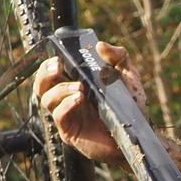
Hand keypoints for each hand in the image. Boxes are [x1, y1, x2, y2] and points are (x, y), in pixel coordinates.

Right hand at [34, 40, 142, 164]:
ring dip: (59, 89)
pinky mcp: (70, 132)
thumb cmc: (131, 107)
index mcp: (76, 84)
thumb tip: (100, 45)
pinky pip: (58, 116)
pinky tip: (78, 99)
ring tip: (80, 88)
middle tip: (57, 65)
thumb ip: (118, 58)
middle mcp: (67, 99)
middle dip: (45, 72)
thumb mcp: (128, 77)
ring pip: (46, 99)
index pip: (52, 72)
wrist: (139, 136)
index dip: (49, 63)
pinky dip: (65, 105)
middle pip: (41, 84)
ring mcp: (68, 116)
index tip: (58, 55)